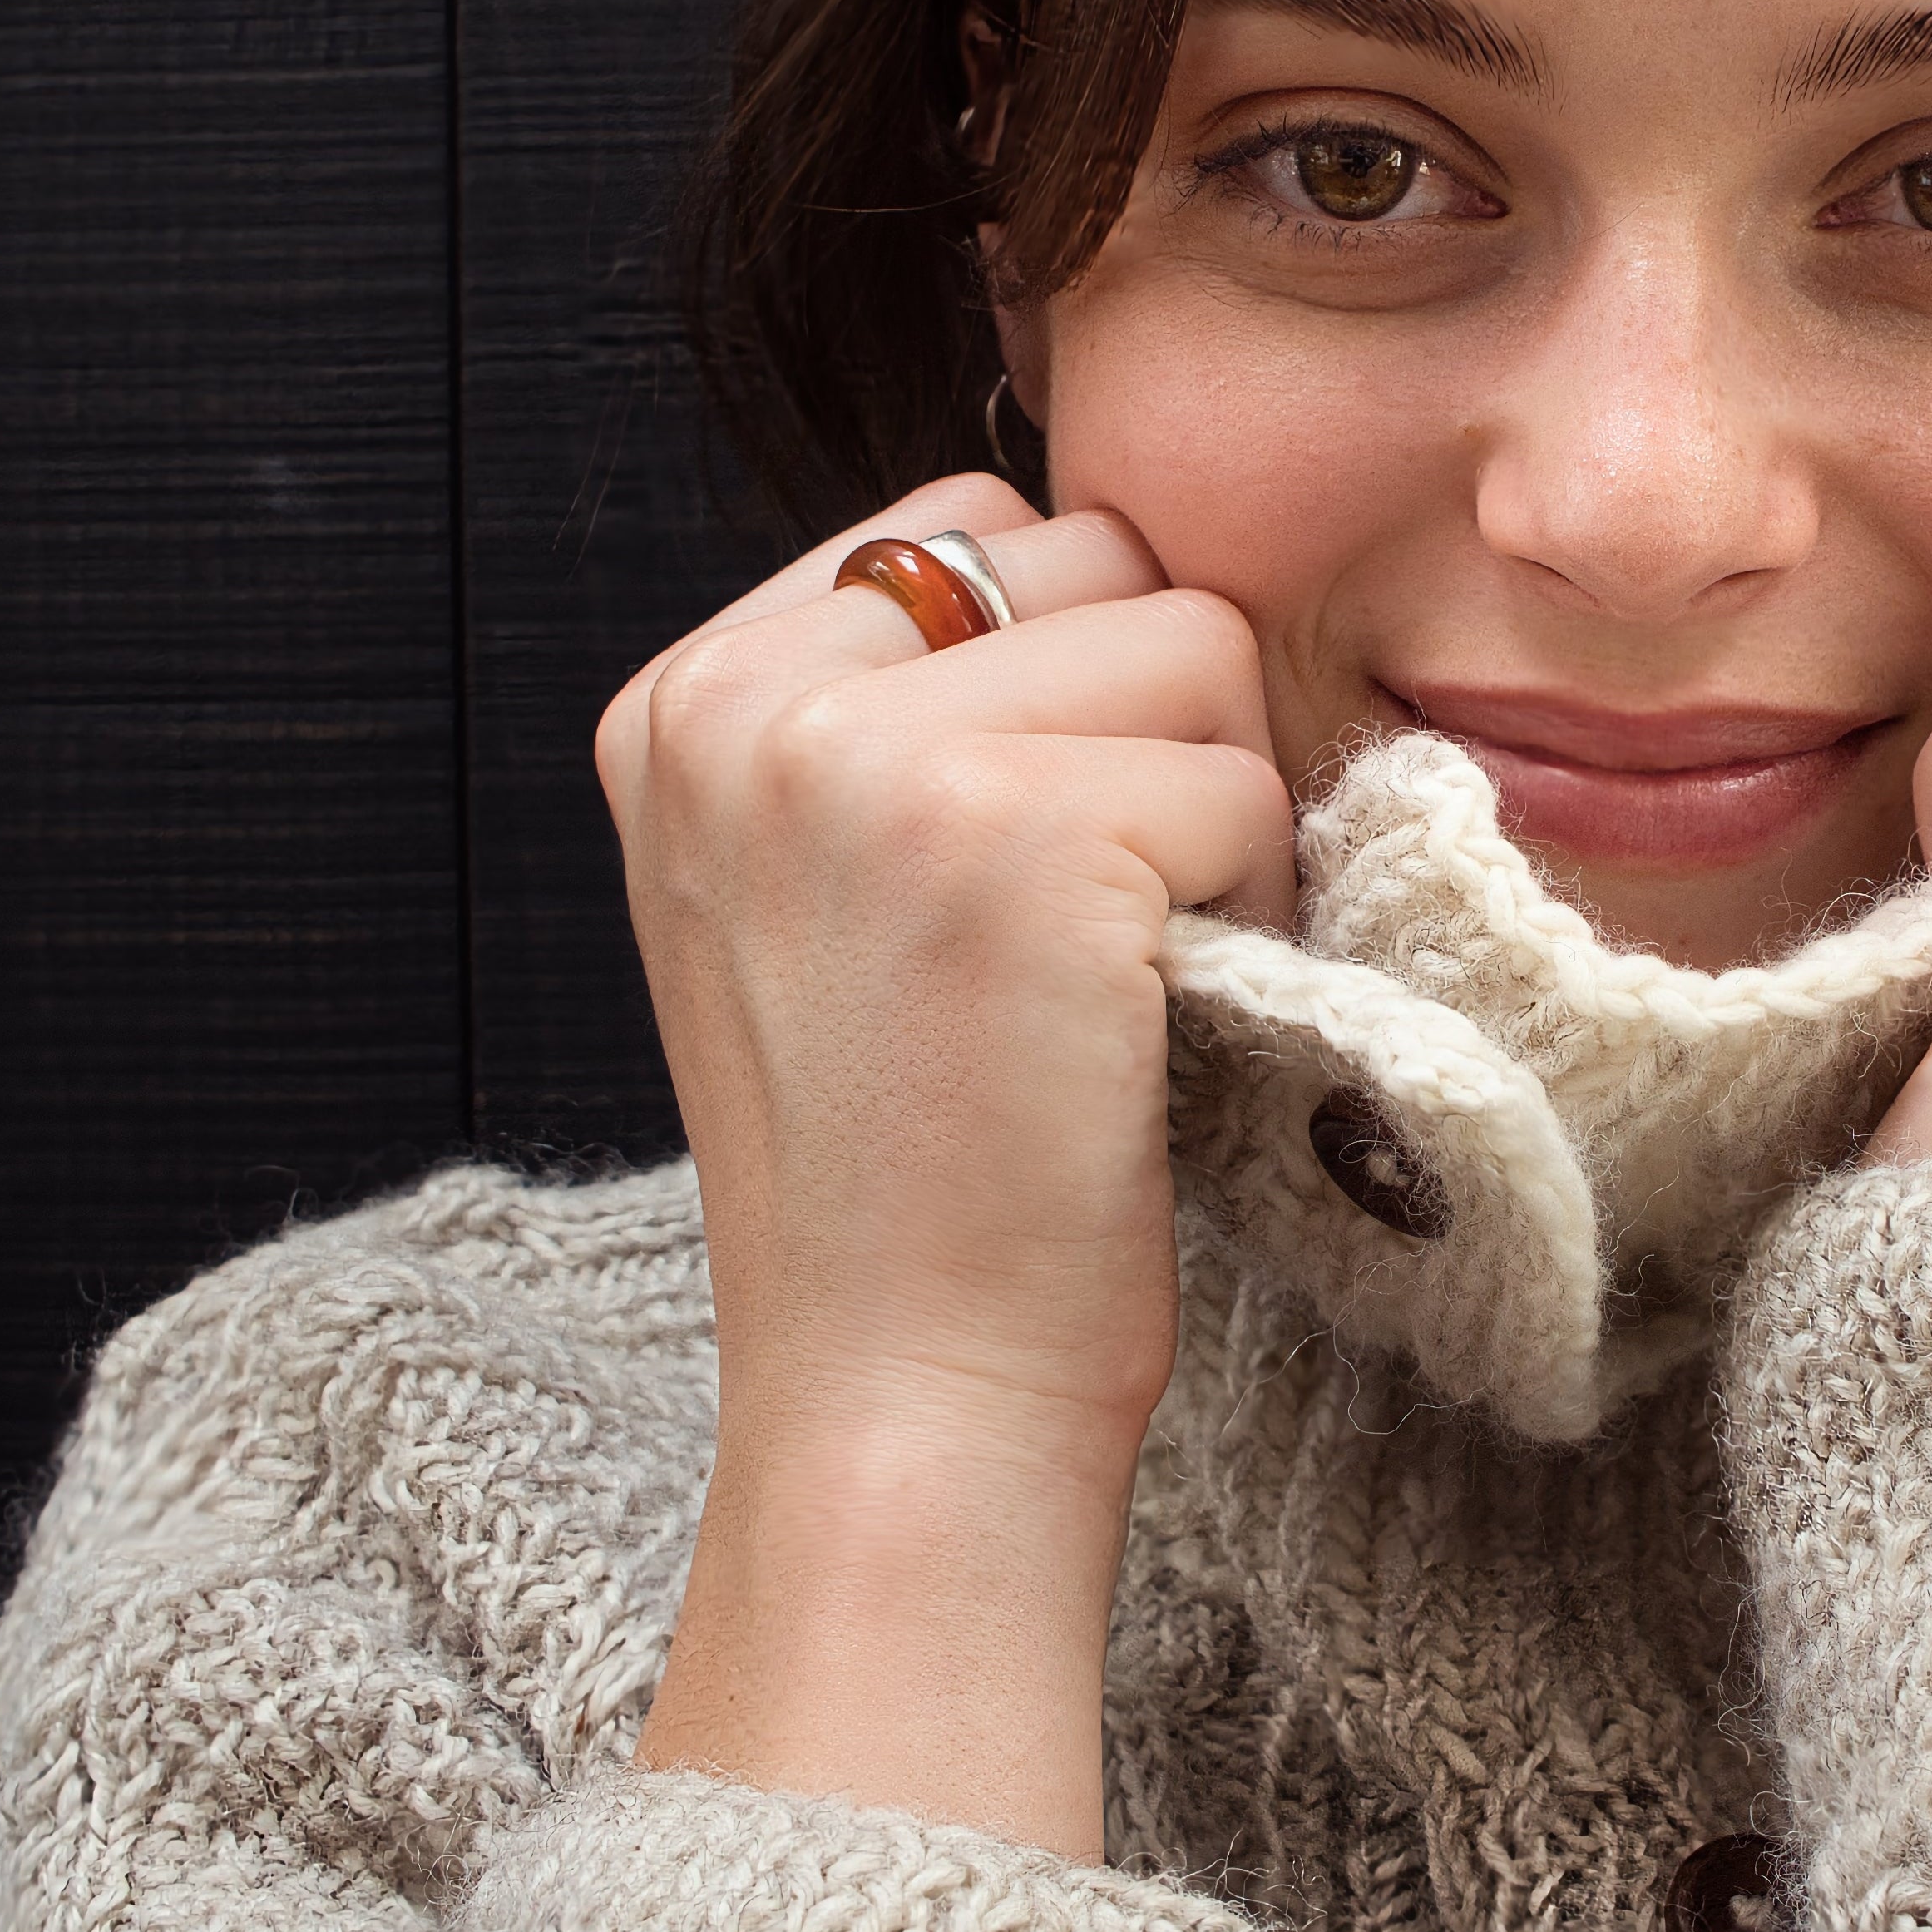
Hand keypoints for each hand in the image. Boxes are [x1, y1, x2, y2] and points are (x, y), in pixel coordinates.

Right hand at [598, 475, 1297, 1852]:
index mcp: (679, 703)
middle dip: (1152, 719)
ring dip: (1216, 803)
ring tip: (1126, 969)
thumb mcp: (819, 892)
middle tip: (1099, 924)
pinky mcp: (1009, 829)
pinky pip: (1243, 772)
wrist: (901, 1403)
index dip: (1069, 677)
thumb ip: (901, 713)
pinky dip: (1252, 897)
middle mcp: (739, 703)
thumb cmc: (912, 1169)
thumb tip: (1117, 561)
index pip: (971, 528)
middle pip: (1091, 554)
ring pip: (1192, 639)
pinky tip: (1157, 1019)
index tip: (1027, 866)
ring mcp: (860, 756)